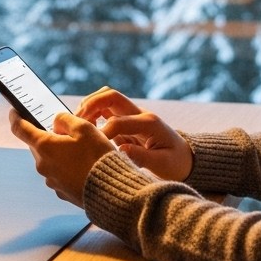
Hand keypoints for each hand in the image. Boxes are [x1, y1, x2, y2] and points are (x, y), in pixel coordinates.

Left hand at [7, 108, 114, 206]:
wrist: (110, 190)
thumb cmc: (97, 156)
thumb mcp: (84, 127)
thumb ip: (64, 119)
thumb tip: (56, 122)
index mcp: (44, 146)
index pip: (20, 129)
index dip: (15, 117)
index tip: (14, 112)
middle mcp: (43, 165)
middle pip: (38, 145)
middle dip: (48, 137)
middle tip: (68, 132)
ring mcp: (51, 180)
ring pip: (50, 160)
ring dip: (60, 154)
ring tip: (82, 152)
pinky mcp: (61, 192)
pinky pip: (60, 174)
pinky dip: (68, 168)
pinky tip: (84, 167)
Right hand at [77, 87, 192, 181]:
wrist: (185, 158)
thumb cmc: (175, 163)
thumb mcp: (163, 165)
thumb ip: (142, 158)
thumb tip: (120, 152)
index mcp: (148, 123)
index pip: (117, 121)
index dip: (102, 134)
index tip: (92, 148)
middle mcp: (139, 114)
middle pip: (110, 96)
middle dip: (90, 105)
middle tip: (75, 122)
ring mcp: (132, 115)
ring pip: (105, 99)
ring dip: (88, 107)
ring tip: (76, 124)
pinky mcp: (125, 121)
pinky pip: (104, 110)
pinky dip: (91, 114)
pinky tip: (84, 129)